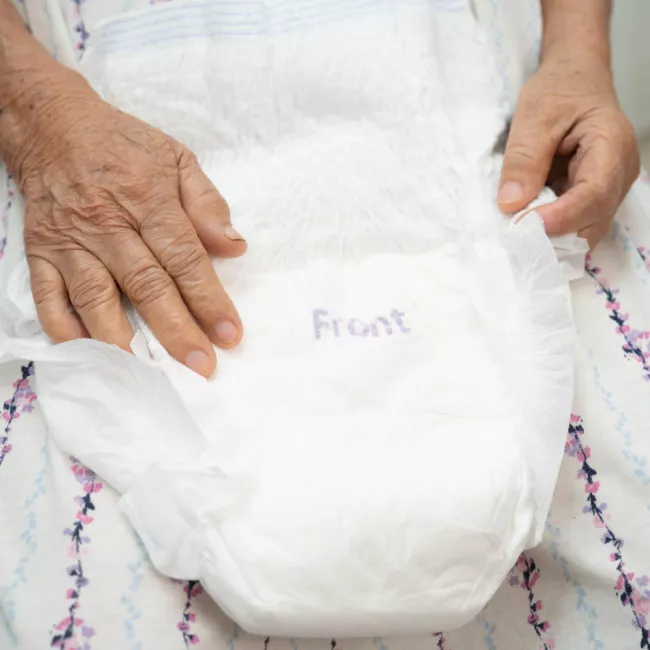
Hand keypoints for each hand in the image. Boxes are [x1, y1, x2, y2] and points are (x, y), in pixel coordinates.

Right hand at [10, 73, 244, 376]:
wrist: (53, 126)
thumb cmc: (124, 145)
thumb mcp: (177, 159)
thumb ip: (207, 204)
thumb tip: (234, 247)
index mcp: (149, 200)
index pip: (185, 260)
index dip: (209, 300)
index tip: (230, 334)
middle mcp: (109, 225)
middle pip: (147, 286)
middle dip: (177, 330)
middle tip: (201, 365)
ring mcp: (71, 242)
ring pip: (97, 298)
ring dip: (121, 339)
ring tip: (144, 373)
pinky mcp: (40, 252)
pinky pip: (48, 296)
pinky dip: (64, 328)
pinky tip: (87, 353)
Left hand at [497, 53, 639, 246]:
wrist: (574, 79)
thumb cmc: (560, 89)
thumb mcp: (534, 116)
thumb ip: (524, 159)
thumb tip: (511, 204)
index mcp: (612, 145)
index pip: (594, 195)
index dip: (560, 217)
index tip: (523, 225)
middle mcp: (619, 173)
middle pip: (594, 220)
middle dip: (555, 236)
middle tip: (514, 239)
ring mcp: (609, 188)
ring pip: (585, 229)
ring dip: (552, 238)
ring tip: (517, 236)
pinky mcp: (592, 197)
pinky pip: (576, 224)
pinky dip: (551, 232)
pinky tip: (526, 230)